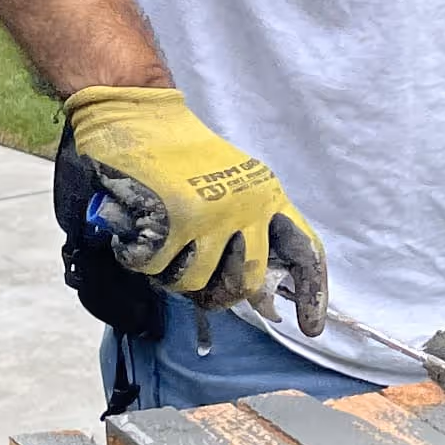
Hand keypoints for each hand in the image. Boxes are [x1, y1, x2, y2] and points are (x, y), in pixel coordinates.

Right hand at [59, 85, 329, 336]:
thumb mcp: (233, 184)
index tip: (311, 330)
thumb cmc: (181, 153)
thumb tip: (258, 294)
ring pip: (195, 283)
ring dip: (170, 274)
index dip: (310, 295)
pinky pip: (156, 269)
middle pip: (246, 284)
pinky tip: (134, 234)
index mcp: (268, 198)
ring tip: (159, 246)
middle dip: (219, 295)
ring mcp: (212, 217)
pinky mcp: (174, 220)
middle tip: (197, 285)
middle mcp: (247, 209)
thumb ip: (248, 230)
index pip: (305, 253)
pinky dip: (137, 258)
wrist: (140, 114)